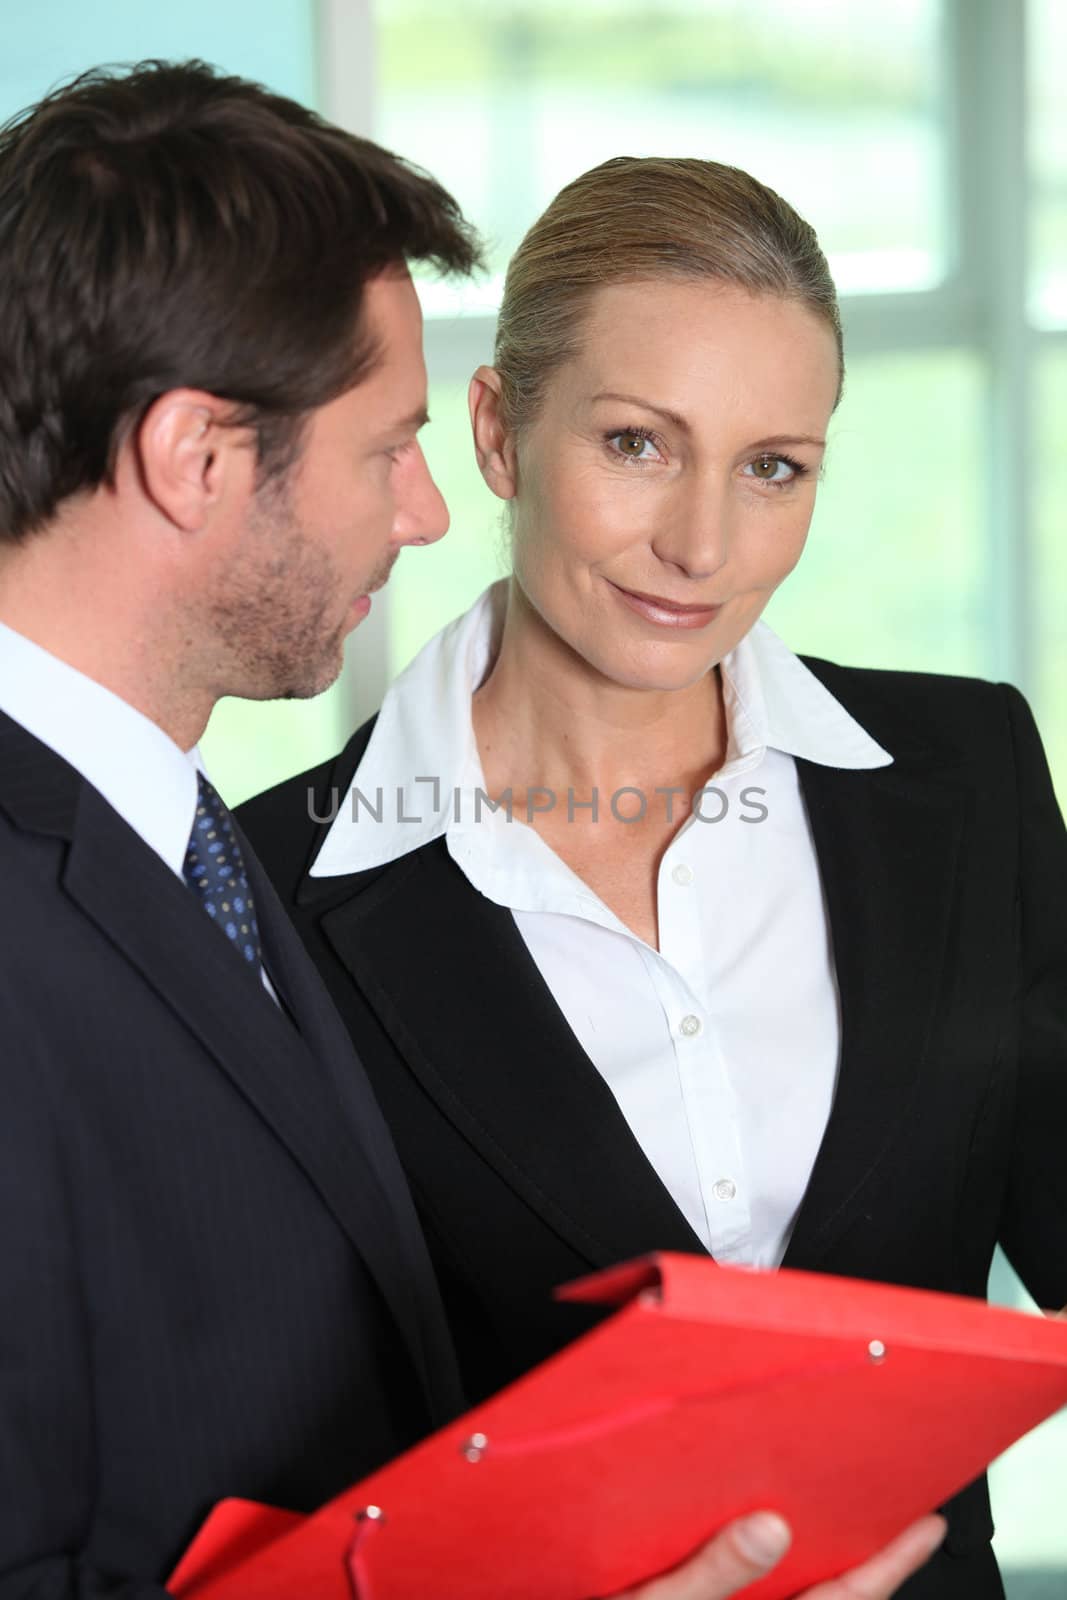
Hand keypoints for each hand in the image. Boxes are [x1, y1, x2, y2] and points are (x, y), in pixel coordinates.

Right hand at [611, 1511, 947, 1599]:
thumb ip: (710, 1574)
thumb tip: (770, 1528)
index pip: (846, 1598)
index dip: (892, 1563)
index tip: (927, 1525)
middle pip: (827, 1595)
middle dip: (862, 1553)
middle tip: (891, 1508)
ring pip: (792, 1594)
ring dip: (817, 1558)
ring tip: (838, 1511)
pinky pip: (757, 1592)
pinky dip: (771, 1564)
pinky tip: (764, 1531)